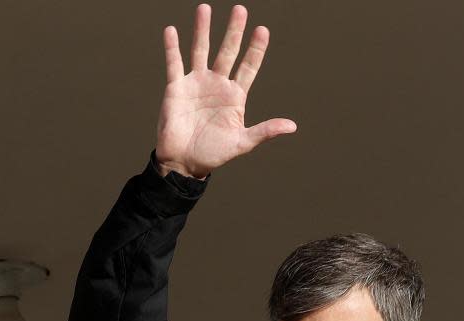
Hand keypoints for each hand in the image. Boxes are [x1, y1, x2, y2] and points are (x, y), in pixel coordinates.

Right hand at [155, 4, 296, 178]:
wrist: (184, 163)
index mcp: (235, 96)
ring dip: (203, 30)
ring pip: (201, 51)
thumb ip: (265, 131)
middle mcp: (217, 84)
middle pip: (227, 52)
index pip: (248, 66)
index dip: (256, 49)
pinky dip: (172, 48)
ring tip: (205, 9)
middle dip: (234, 32)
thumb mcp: (242, 143)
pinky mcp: (176, 88)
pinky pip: (174, 64)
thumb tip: (292, 126)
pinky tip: (171, 30)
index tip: (263, 30)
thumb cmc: (214, 153)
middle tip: (240, 10)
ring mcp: (196, 83)